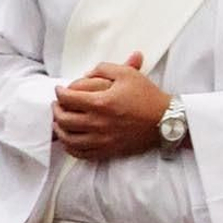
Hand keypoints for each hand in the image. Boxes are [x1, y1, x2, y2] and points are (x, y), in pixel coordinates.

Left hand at [53, 52, 169, 159]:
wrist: (166, 120)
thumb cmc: (147, 95)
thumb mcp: (126, 73)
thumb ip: (103, 69)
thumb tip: (84, 75)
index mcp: (101, 103)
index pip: (68, 98)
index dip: (59, 92)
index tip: (59, 89)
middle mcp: (98, 123)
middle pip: (64, 119)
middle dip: (56, 110)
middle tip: (57, 104)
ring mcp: (102, 140)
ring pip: (69, 139)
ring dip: (59, 129)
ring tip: (59, 122)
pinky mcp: (108, 151)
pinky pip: (81, 153)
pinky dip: (70, 147)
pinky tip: (69, 140)